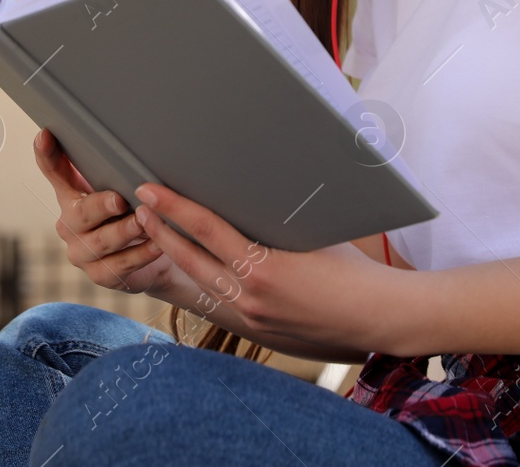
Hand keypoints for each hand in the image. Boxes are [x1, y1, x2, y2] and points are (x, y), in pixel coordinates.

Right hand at [33, 129, 176, 296]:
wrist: (148, 257)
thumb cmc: (128, 214)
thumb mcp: (117, 187)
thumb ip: (110, 167)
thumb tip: (122, 134)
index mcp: (71, 196)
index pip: (54, 172)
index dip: (47, 155)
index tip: (44, 135)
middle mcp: (69, 224)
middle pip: (81, 213)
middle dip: (101, 206)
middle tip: (120, 200)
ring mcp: (82, 252)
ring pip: (102, 242)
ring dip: (126, 231)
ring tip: (145, 222)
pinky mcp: (100, 275)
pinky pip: (120, 265)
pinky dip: (141, 254)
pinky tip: (157, 246)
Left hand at [131, 182, 404, 357]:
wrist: (380, 316)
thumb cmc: (354, 268)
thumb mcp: (311, 236)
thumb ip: (273, 225)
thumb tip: (246, 199)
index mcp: (263, 268)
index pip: (205, 229)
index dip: (172, 207)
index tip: (148, 190)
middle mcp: (251, 296)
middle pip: (190, 259)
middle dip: (161, 232)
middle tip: (140, 207)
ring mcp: (253, 316)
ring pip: (201, 281)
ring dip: (177, 255)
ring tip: (159, 232)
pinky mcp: (260, 329)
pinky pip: (223, 298)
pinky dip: (205, 277)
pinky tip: (198, 263)